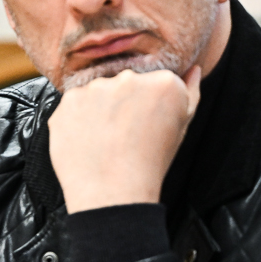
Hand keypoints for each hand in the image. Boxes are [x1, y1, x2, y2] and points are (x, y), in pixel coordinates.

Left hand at [47, 66, 201, 212]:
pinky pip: (74, 104)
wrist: (112, 191)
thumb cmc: (150, 163)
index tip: (148, 123)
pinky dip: (78, 118)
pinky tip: (88, 138)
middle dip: (124, 103)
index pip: (155, 82)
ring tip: (105, 139)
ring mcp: (95, 87)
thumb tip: (193, 69)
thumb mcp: (182, 127)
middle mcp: (128, 78)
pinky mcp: (68, 100)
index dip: (150, 105)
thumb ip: (189, 91)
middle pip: (125, 84)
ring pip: (98, 92)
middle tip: (125, 133)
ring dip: (100, 109)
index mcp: (163, 82)